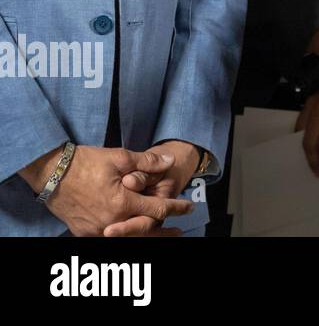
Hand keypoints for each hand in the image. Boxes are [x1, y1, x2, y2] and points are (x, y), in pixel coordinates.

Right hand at [19, 145, 192, 236]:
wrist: (52, 172)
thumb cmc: (86, 163)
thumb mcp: (120, 157)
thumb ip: (148, 163)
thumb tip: (170, 163)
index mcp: (122, 203)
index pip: (158, 209)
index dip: (176, 208)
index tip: (188, 207)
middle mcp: (110, 222)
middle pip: (145, 231)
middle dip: (164, 232)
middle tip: (179, 232)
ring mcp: (95, 230)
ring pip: (127, 238)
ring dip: (145, 237)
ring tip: (161, 236)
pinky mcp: (83, 232)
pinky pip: (108, 238)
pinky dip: (124, 237)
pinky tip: (132, 234)